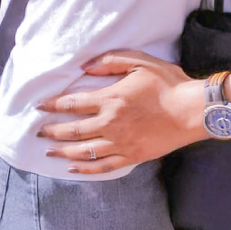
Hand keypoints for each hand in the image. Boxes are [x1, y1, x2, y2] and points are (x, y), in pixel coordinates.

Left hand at [35, 51, 204, 173]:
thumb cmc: (168, 83)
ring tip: (50, 152)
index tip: (39, 107)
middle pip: (73, 131)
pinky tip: (74, 168)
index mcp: (111, 99)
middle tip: (39, 133)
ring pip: (84, 151)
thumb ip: (111, 61)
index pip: (74, 104)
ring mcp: (121, 143)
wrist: (192, 111)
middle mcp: (111, 123)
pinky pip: (103, 166)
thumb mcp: (140, 62)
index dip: (54, 105)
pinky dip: (86, 168)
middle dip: (53, 131)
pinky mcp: (132, 156)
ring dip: (63, 152)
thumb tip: (85, 67)